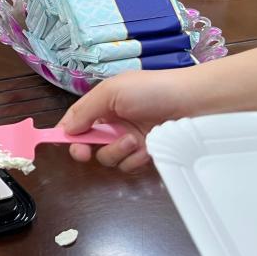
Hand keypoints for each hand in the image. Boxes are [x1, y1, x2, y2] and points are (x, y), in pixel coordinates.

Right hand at [58, 68, 189, 171]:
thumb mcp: (111, 92)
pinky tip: (146, 149)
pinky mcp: (146, 154)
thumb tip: (65, 130)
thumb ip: (85, 111)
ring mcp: (129, 140)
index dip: (66, 133)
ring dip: (116, 151)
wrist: (193, 103)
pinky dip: (134, 159)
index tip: (63, 143)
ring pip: (107, 157)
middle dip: (86, 148)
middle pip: (87, 144)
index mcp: (102, 104)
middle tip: (86, 153)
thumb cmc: (150, 90)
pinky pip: (129, 165)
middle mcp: (113, 123)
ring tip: (134, 139)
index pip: (76, 121)